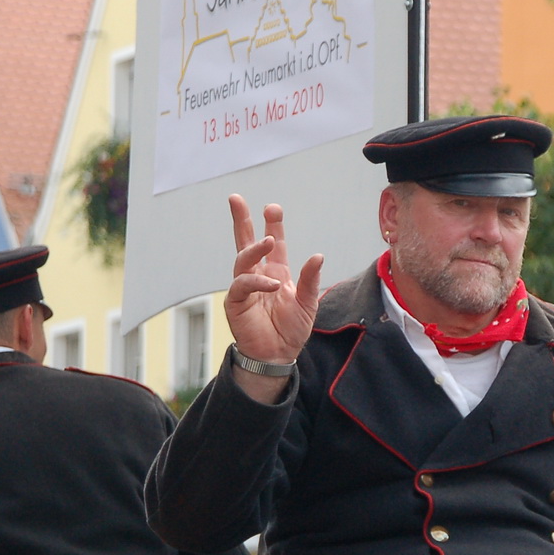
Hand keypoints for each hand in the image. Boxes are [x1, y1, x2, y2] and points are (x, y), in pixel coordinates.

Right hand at [225, 197, 323, 399]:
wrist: (278, 355)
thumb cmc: (292, 329)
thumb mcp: (308, 302)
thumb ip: (310, 279)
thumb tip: (317, 255)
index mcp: (276, 272)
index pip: (273, 244)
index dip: (272, 225)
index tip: (272, 207)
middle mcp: (258, 275)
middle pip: (246, 242)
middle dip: (242, 220)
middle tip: (236, 199)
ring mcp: (245, 287)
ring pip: (242, 260)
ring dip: (254, 249)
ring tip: (268, 241)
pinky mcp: (236, 302)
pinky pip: (242, 285)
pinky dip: (256, 282)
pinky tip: (271, 284)